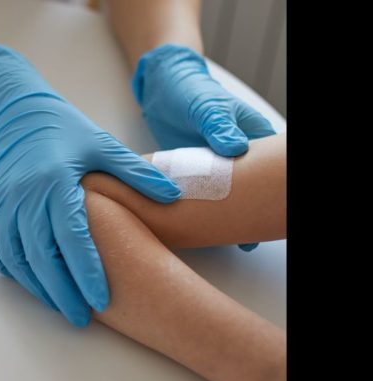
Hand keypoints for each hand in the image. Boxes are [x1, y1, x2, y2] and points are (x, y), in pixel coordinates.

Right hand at [0, 45, 181, 325]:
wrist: (13, 112)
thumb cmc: (63, 129)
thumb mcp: (102, 145)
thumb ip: (136, 174)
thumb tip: (173, 197)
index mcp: (54, 182)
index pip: (71, 238)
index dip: (86, 272)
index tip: (101, 299)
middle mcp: (22, 196)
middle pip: (40, 257)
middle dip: (60, 292)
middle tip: (80, 318)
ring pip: (15, 258)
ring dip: (36, 286)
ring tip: (59, 304)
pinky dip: (12, 269)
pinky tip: (31, 282)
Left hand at [132, 44, 275, 251]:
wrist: (163, 88)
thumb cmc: (192, 92)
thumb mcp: (208, 107)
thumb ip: (219, 127)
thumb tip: (235, 149)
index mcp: (252, 138)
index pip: (269, 171)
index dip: (269, 195)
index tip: (266, 219)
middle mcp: (237, 157)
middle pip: (248, 191)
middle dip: (246, 215)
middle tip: (245, 241)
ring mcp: (215, 166)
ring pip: (223, 197)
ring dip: (220, 216)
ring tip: (220, 239)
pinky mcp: (193, 172)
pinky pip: (197, 194)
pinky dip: (195, 208)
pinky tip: (191, 226)